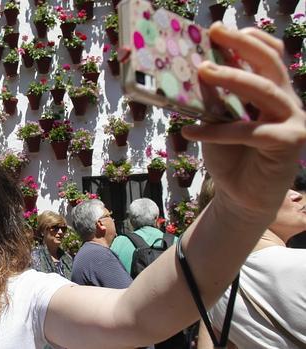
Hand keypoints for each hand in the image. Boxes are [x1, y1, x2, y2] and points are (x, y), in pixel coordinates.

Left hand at [183, 23, 305, 215]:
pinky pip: (249, 131)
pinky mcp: (289, 143)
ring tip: (202, 70)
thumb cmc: (228, 157)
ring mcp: (293, 121)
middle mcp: (287, 102)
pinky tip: (190, 132)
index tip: (219, 28)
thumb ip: (212, 100)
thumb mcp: (216, 123)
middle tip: (215, 33)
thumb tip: (193, 71)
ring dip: (232, 78)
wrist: (240, 197)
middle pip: (270, 64)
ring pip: (264, 90)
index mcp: (272, 92)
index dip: (248, 39)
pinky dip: (217, 131)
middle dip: (242, 45)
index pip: (269, 56)